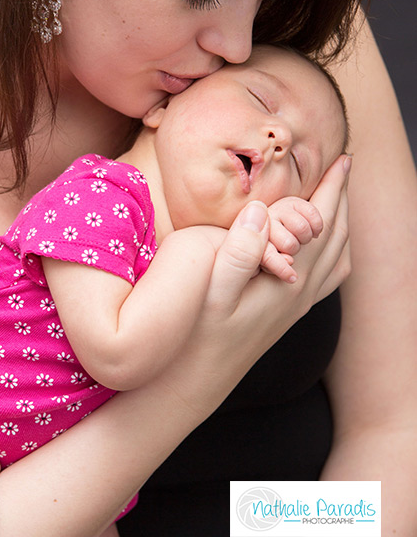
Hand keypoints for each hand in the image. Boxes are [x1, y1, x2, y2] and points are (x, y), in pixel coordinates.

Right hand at [179, 154, 351, 407]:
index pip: (321, 224)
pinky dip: (335, 251)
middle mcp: (302, 292)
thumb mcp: (212, 291)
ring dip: (341, 222)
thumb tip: (262, 211)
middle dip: (342, 198)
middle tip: (343, 166)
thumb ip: (239, 249)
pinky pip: (328, 276)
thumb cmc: (198, 333)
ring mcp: (298, 304)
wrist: (195, 380)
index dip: (332, 189)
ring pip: (336, 256)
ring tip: (336, 198)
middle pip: (336, 236)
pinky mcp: (288, 314)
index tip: (341, 159)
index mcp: (288, 279)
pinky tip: (323, 247)